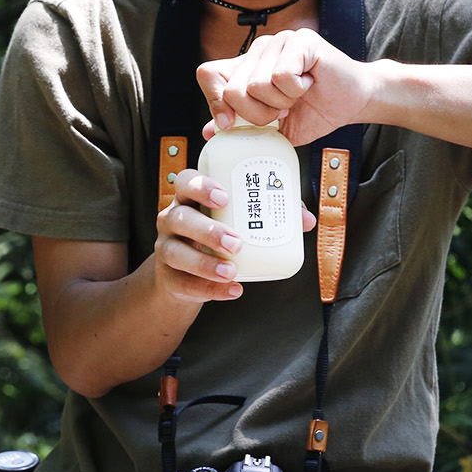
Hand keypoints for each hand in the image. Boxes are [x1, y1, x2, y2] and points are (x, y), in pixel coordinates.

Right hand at [152, 166, 320, 303]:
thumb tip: (305, 220)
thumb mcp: (237, 222)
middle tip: (235, 242)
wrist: (185, 275)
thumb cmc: (217, 236)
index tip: (224, 197)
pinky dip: (208, 289)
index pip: (185, 181)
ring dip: (204, 263)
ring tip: (231, 271)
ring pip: (175, 252)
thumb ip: (270, 215)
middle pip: (180, 217)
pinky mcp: (167, 277)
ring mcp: (165, 248)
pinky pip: (182, 283)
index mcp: (189, 198)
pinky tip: (232, 290)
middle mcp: (172, 219)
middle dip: (207, 229)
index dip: (201, 186)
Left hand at [196, 28, 376, 144]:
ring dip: (281, 102)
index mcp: (247, 66)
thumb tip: (209, 131)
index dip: (215, 102)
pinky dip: (296, 90)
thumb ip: (242, 125)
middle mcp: (258, 49)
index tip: (231, 125)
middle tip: (282, 110)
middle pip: (233, 90)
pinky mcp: (300, 41)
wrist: (353, 102)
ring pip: (257, 84)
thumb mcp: (273, 126)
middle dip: (258, 114)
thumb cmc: (315, 111)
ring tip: (298, 95)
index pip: (208, 74)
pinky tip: (308, 83)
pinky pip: (281, 76)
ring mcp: (279, 41)